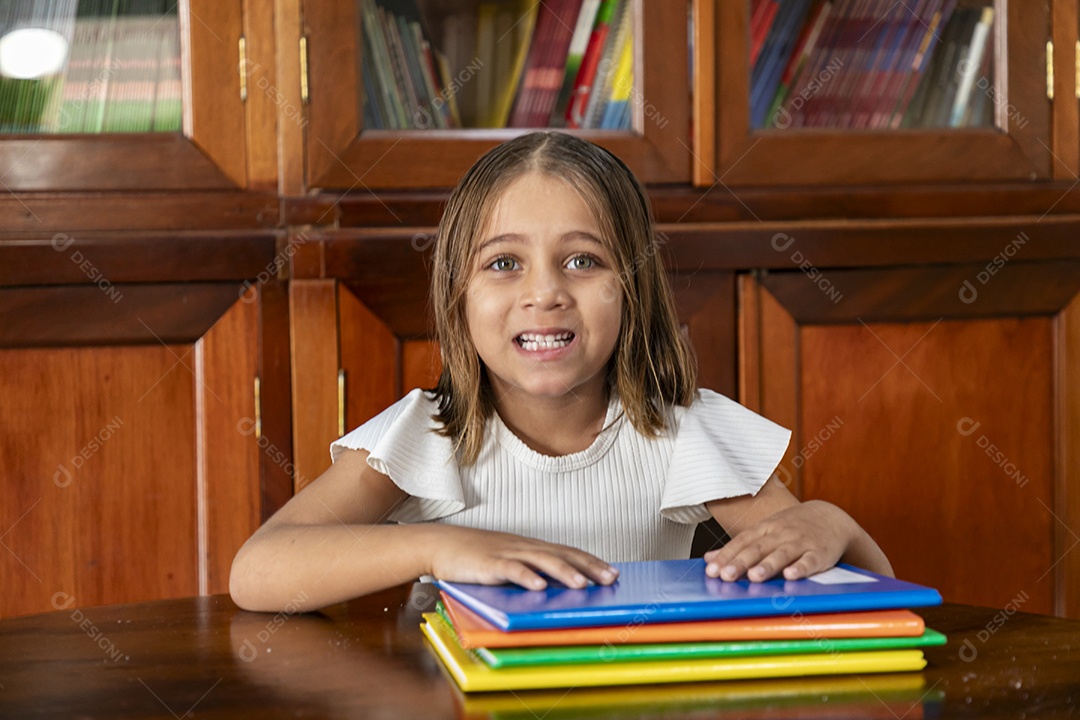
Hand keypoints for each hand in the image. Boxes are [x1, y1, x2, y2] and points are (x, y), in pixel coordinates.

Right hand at [425, 526, 618, 589]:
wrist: (441, 544)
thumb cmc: (474, 556)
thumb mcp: (507, 561)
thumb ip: (529, 570)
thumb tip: (553, 588)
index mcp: (530, 546)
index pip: (567, 552)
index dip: (591, 561)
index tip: (613, 571)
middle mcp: (524, 546)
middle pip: (562, 554)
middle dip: (588, 566)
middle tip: (610, 578)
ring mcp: (507, 553)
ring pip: (541, 560)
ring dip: (564, 572)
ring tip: (583, 584)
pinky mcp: (489, 563)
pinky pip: (511, 569)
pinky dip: (526, 576)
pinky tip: (539, 586)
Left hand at [703, 500, 853, 582]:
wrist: (831, 517)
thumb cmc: (792, 527)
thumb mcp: (765, 531)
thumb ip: (739, 545)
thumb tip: (709, 558)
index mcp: (764, 528)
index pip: (741, 541)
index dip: (726, 556)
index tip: (711, 571)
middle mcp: (780, 533)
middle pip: (757, 548)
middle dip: (740, 562)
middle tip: (725, 576)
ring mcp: (800, 542)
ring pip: (782, 554)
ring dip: (767, 565)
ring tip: (754, 577)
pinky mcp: (820, 553)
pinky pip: (809, 561)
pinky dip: (801, 568)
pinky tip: (790, 576)